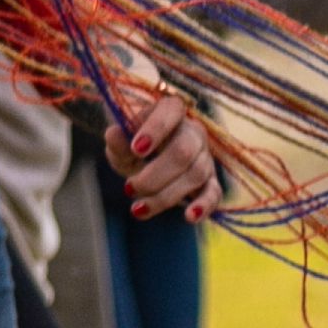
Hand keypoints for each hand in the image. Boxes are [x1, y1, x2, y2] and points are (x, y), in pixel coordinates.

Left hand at [103, 78, 219, 220]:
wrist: (143, 152)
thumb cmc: (130, 140)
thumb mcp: (119, 137)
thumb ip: (116, 138)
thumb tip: (114, 134)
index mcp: (170, 110)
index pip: (170, 112)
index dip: (155, 131)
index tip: (136, 150)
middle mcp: (193, 130)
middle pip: (184, 151)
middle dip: (156, 174)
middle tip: (129, 188)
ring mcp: (204, 156)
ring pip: (195, 174)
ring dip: (166, 195)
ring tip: (137, 209)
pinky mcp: (209, 180)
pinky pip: (214, 192)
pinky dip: (204, 205)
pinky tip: (189, 217)